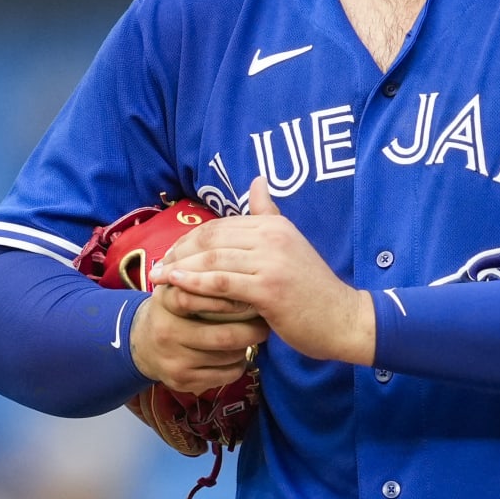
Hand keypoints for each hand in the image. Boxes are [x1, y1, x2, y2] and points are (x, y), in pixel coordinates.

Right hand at [129, 282, 268, 394]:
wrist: (142, 345)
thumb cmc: (174, 310)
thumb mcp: (179, 286)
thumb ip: (202, 276)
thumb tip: (243, 265)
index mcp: (166, 302)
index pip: (196, 297)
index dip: (227, 298)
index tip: (249, 295)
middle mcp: (167, 333)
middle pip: (222, 336)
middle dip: (252, 330)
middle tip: (266, 321)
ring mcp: (174, 360)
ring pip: (229, 356)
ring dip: (246, 346)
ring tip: (252, 335)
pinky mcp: (183, 382)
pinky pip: (226, 375)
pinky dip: (239, 364)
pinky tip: (237, 354)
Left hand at [157, 178, 376, 364]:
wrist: (344, 319)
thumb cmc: (312, 289)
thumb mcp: (291, 243)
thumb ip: (270, 213)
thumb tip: (258, 180)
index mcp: (273, 224)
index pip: (219, 225)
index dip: (189, 239)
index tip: (169, 253)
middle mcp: (271, 236)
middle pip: (211, 239)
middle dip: (178, 252)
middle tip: (155, 267)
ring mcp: (270, 262)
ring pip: (212, 260)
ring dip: (179, 269)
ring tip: (157, 279)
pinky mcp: (268, 289)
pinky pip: (221, 283)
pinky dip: (193, 283)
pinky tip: (175, 287)